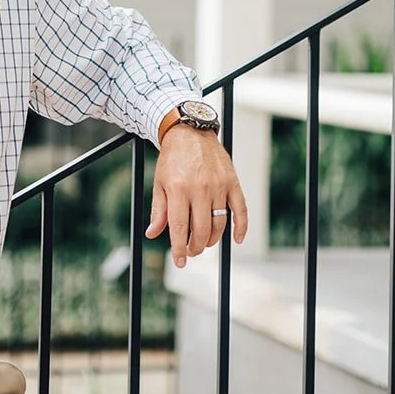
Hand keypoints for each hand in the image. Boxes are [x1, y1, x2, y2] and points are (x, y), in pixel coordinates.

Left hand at [145, 126, 248, 267]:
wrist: (190, 132)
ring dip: (212, 240)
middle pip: (202, 230)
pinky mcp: (232, 182)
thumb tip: (153, 234)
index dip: (179, 249)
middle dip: (196, 247)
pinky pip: (241, 209)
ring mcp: (218, 185)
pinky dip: (241, 227)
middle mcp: (200, 188)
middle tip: (191, 251)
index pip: (180, 228)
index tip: (179, 261)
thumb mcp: (159, 183)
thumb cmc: (172, 158)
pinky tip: (237, 239)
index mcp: (179, 189)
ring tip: (204, 243)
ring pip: (219, 224)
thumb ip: (159, 211)